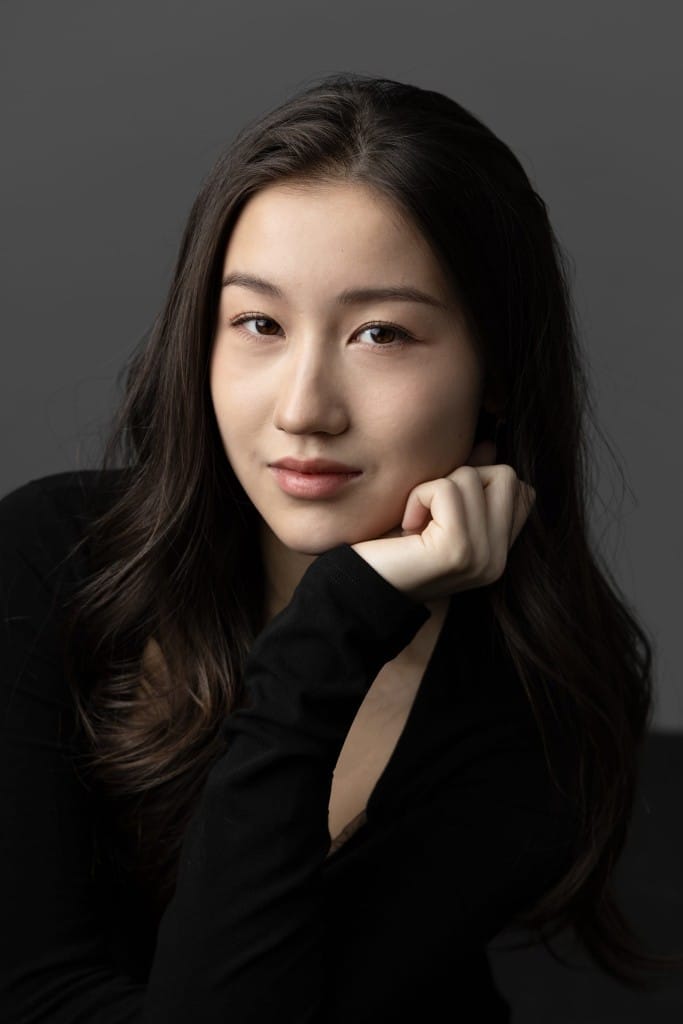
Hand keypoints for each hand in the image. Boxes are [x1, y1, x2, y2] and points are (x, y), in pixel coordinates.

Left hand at [350, 440, 535, 603]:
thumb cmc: (389, 546)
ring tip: (413, 524)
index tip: (441, 510)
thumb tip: (490, 444)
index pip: (522, 491)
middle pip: (505, 476)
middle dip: (459, 479)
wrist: (357, 587)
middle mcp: (498, 559)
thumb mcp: (434, 510)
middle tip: (428, 513)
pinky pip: (446, 490)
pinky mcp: (458, 550)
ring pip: (471, 477)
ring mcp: (483, 558)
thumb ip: (465, 482)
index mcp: (498, 552)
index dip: (479, 482)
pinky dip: (418, 497)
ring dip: (431, 490)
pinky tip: (405, 528)